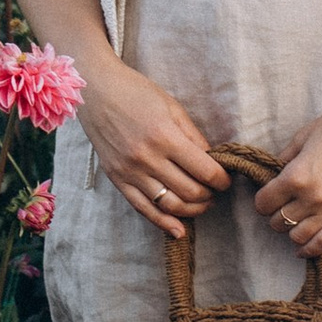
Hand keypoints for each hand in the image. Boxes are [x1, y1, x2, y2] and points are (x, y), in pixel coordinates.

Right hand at [82, 64, 227, 239]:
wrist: (95, 92)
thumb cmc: (137, 93)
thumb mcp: (172, 107)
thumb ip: (193, 137)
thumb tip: (212, 162)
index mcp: (165, 136)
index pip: (204, 171)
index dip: (221, 180)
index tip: (226, 180)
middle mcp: (147, 158)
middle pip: (189, 191)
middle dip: (209, 196)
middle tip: (215, 191)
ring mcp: (130, 172)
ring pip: (169, 205)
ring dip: (192, 210)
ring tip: (201, 204)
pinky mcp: (117, 180)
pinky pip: (142, 209)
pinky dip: (162, 223)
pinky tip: (178, 230)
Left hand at [254, 100, 321, 264]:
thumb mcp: (304, 136)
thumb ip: (285, 159)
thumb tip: (273, 176)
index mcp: (297, 175)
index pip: (263, 203)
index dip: (262, 199)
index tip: (267, 195)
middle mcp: (312, 197)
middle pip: (278, 221)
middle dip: (275, 213)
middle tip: (282, 204)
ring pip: (298, 236)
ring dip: (291, 229)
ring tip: (295, 219)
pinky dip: (309, 249)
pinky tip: (302, 247)